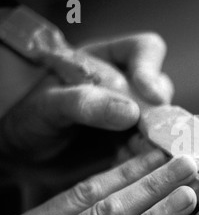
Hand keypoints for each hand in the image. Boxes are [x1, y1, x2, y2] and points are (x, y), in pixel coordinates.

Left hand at [0, 33, 172, 160]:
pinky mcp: (129, 145)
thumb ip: (83, 102)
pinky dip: (144, 160)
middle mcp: (125, 88)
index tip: (150, 95)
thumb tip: (131, 111)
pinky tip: (124, 164)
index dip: (151, 69)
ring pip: (161, 125)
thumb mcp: (48, 104)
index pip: (144, 51)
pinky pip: (150, 151)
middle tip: (143, 135)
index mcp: (106, 62)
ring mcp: (130, 118)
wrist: (19, 155)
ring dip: (152, 141)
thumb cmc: (27, 118)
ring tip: (128, 152)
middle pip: (161, 92)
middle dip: (157, 115)